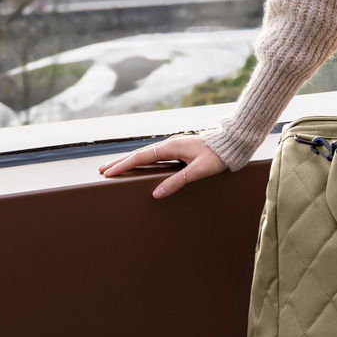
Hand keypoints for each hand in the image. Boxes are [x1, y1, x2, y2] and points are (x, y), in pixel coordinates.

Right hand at [98, 134, 228, 198]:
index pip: (141, 157)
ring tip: (115, 168)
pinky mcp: (180, 148)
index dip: (123, 165)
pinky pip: (155, 154)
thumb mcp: (198, 171)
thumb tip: (157, 194)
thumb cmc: (218, 156)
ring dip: (130, 160)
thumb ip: (177, 181)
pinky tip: (140, 164)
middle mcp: (170, 143)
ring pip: (147, 153)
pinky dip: (143, 159)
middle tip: (102, 170)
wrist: (233, 142)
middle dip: (120, 162)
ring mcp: (175, 145)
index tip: (108, 172)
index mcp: (171, 146)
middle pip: (140, 153)